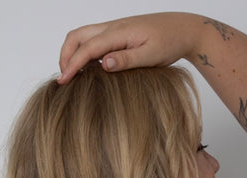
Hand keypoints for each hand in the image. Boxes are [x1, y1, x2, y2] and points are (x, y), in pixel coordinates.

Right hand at [58, 12, 199, 82]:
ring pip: (83, 36)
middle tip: (64, 78)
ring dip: (72, 53)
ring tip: (72, 75)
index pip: (87, 48)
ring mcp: (114, 29)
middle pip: (77, 36)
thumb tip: (103, 64)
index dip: (72, 65)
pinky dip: (83, 52)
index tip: (63, 81)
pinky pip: (93, 39)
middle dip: (65, 56)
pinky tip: (87, 69)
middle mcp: (112, 27)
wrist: (184, 29)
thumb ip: (127, 60)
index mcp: (119, 32)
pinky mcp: (117, 34)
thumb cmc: (170, 42)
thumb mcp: (151, 55)